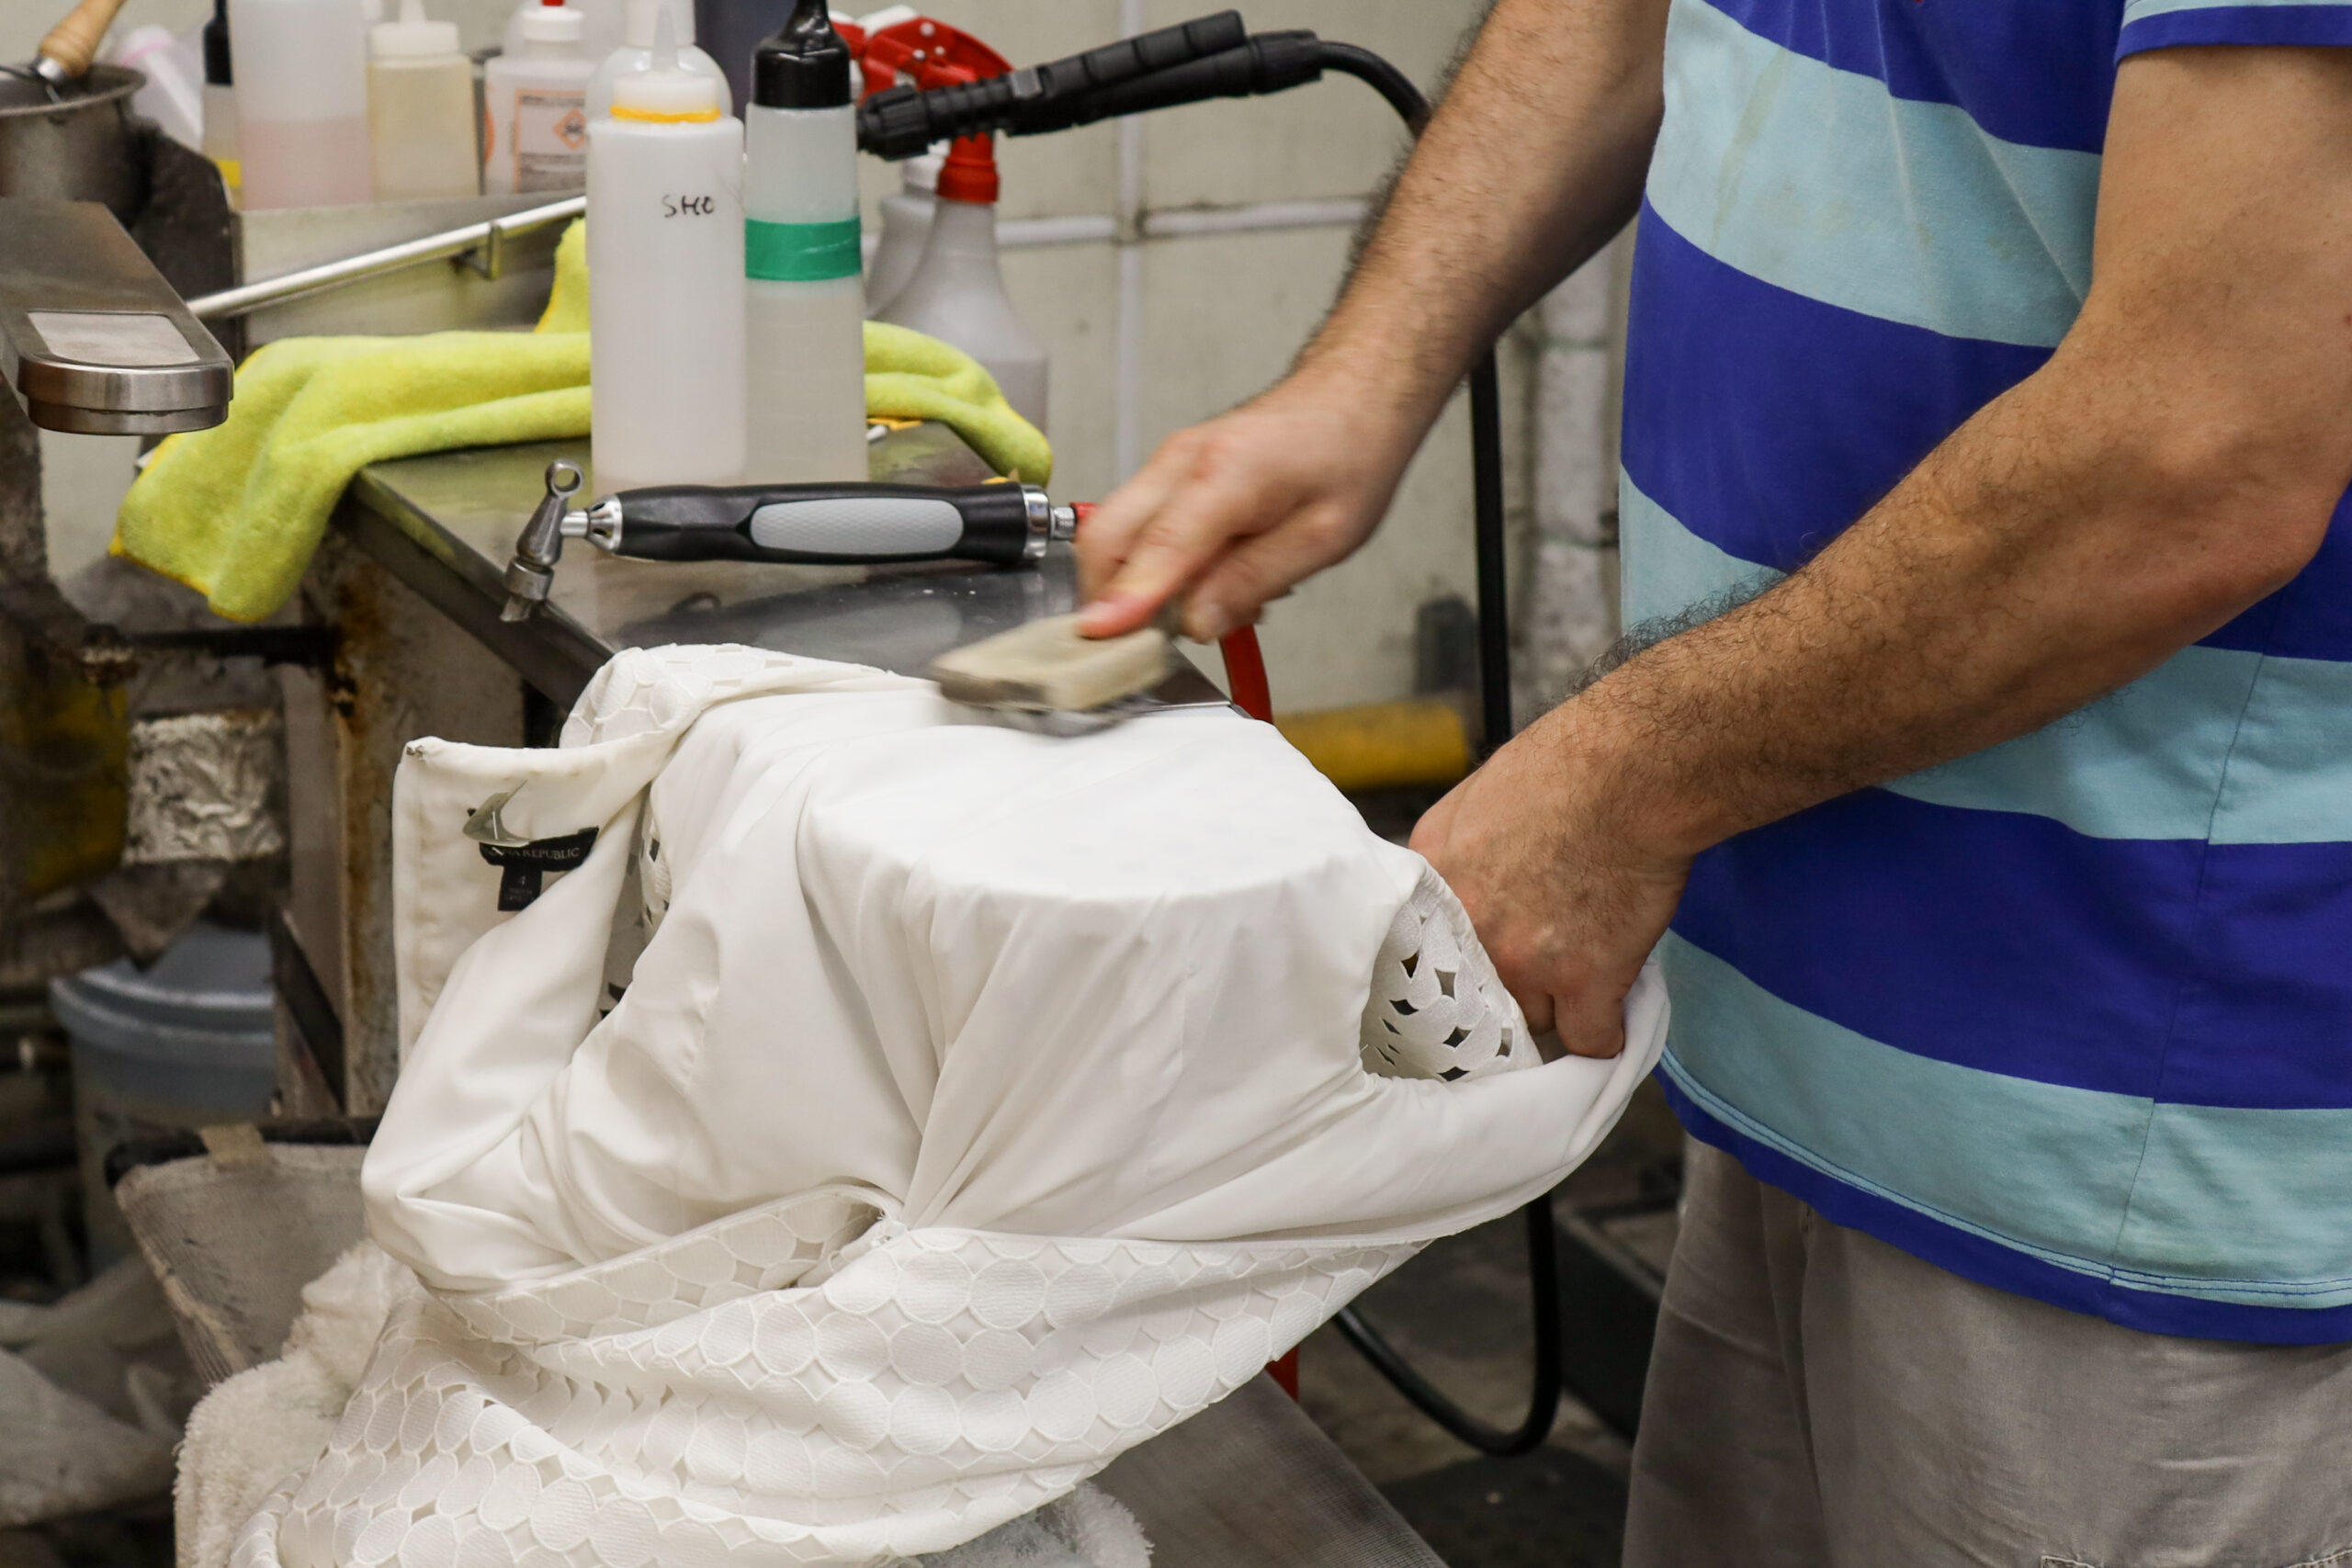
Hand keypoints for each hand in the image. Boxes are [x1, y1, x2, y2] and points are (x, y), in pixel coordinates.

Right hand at [1076, 373, 1423, 641]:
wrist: (1350, 397)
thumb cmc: (1348, 454)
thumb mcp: (1324, 536)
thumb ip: (1253, 579)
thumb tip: (1197, 623)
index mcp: (1226, 471)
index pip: (1157, 546)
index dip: (1126, 599)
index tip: (1101, 637)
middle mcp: (1182, 462)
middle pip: (1105, 539)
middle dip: (1110, 601)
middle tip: (1149, 645)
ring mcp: (1168, 465)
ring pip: (1112, 538)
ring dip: (1139, 587)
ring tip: (1211, 602)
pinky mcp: (1168, 476)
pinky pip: (1139, 532)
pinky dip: (1156, 568)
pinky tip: (1211, 578)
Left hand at [1410, 706, 1690, 1057]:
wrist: (1631, 770)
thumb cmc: (1568, 763)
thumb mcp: (1475, 797)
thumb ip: (1454, 850)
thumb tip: (1460, 882)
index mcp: (1435, 883)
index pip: (1427, 958)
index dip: (1459, 970)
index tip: (1475, 979)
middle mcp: (1468, 931)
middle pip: (1476, 998)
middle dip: (1503, 996)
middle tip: (1532, 985)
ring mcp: (1523, 963)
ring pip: (1529, 1022)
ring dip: (1553, 1013)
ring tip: (1578, 991)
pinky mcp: (1584, 982)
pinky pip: (1590, 1042)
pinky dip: (1606, 1035)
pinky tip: (1614, 1017)